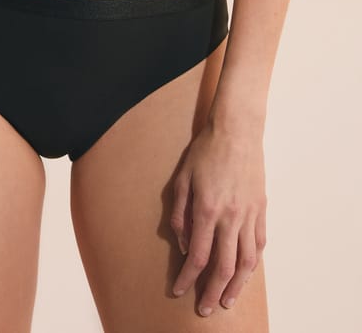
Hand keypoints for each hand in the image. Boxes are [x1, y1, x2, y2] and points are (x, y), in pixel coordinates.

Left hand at [169, 119, 266, 316]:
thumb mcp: (182, 178)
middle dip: (212, 291)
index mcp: (207, 209)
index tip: (179, 290)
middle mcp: (230, 217)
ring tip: (227, 299)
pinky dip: (252, 263)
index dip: (188, 278)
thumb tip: (182, 244)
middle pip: (223, 266)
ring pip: (246, 261)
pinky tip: (245, 272)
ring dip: (236, 285)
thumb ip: (180, 214)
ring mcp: (249, 214)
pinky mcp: (261, 208)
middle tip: (205, 309)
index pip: (197, 255)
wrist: (236, 131)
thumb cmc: (205, 151)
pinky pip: (259, 244)